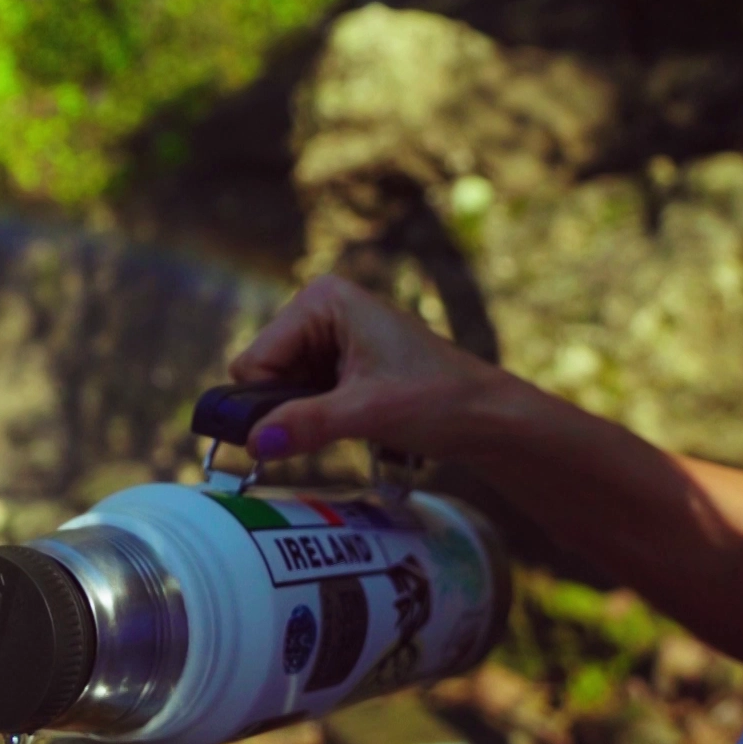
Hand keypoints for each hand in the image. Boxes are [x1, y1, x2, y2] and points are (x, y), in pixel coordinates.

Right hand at [230, 275, 515, 464]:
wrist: (487, 416)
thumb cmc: (440, 399)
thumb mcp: (368, 412)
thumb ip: (307, 423)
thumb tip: (255, 443)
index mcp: (322, 299)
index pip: (255, 360)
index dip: (266, 402)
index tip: (287, 434)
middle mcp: (321, 309)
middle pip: (264, 374)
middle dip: (287, 407)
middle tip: (332, 426)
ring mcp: (330, 336)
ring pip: (280, 390)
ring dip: (304, 415)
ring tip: (350, 422)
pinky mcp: (341, 363)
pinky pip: (302, 396)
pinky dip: (316, 417)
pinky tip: (350, 422)